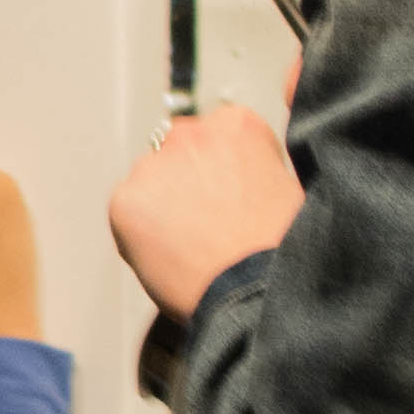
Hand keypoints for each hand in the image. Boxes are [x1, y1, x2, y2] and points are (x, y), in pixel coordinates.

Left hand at [107, 99, 304, 322]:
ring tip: (191, 247)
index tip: (234, 197)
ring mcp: (153, 164)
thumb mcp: (288, 188)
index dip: (226, 172)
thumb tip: (241, 180)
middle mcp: (191, 133)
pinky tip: (170, 256)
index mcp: (237, 124)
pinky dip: (140, 234)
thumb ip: (256, 169)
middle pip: (180, 154)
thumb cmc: (278, 249)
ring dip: (163, 206)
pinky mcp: (125, 199)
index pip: (219, 136)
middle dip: (190, 182)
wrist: (252, 289)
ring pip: (150, 183)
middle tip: (209, 225)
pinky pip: (128, 213)